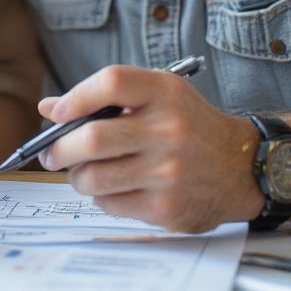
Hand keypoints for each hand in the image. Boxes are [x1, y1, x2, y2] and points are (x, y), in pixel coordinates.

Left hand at [36, 65, 263, 232]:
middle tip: (50, 153)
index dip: (75, 97)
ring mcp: (168, 172)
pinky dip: (101, 197)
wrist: (242, 166)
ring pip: (94, 178)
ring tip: (81, 172)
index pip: (111, 82)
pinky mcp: (167, 208)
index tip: (55, 112)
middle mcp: (169, 130)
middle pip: (92, 138)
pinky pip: (110, 204)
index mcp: (166, 92)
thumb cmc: (188, 125)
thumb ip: (105, 97)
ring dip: (76, 177)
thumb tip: (48, 108)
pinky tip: (113, 187)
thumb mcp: (158, 95)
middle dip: (59, 148)